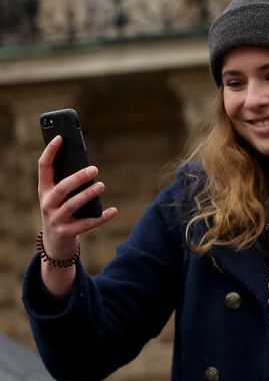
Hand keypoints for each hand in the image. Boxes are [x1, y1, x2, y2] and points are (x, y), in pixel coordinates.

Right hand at [37, 136, 116, 294]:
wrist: (55, 243)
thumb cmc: (62, 211)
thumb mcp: (61, 196)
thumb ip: (69, 181)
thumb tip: (89, 165)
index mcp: (44, 190)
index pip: (43, 167)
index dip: (50, 151)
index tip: (61, 137)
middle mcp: (47, 203)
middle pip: (61, 188)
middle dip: (77, 178)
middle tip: (94, 169)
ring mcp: (55, 219)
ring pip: (72, 205)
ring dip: (88, 195)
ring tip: (101, 185)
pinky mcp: (67, 232)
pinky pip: (86, 224)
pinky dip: (101, 217)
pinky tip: (114, 210)